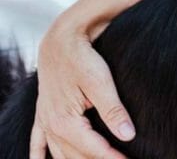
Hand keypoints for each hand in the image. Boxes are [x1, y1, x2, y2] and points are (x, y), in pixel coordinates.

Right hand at [30, 15, 131, 158]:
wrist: (61, 39)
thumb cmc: (82, 58)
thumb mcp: (100, 82)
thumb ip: (113, 110)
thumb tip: (128, 135)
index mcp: (65, 121)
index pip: (94, 150)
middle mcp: (52, 126)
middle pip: (77, 157)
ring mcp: (45, 121)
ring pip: (60, 154)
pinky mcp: (43, 114)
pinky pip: (38, 143)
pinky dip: (40, 156)